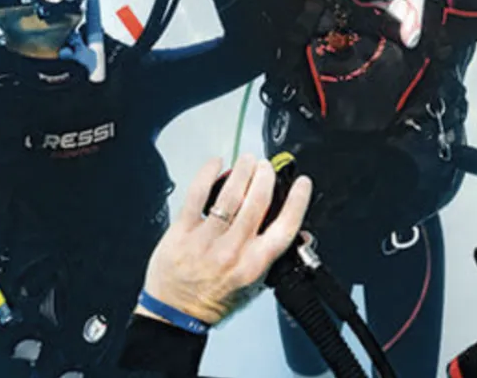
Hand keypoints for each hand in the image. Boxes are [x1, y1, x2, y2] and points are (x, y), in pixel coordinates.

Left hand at [139, 154, 312, 325]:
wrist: (175, 314)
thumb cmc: (213, 301)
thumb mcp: (254, 286)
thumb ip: (276, 259)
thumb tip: (300, 234)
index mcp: (254, 265)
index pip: (284, 227)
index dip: (297, 201)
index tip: (301, 184)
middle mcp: (232, 251)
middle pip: (257, 203)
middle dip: (266, 177)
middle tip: (267, 167)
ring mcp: (206, 240)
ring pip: (230, 196)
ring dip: (242, 172)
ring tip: (247, 160)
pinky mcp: (182, 232)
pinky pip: (197, 195)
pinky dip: (207, 175)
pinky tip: (216, 163)